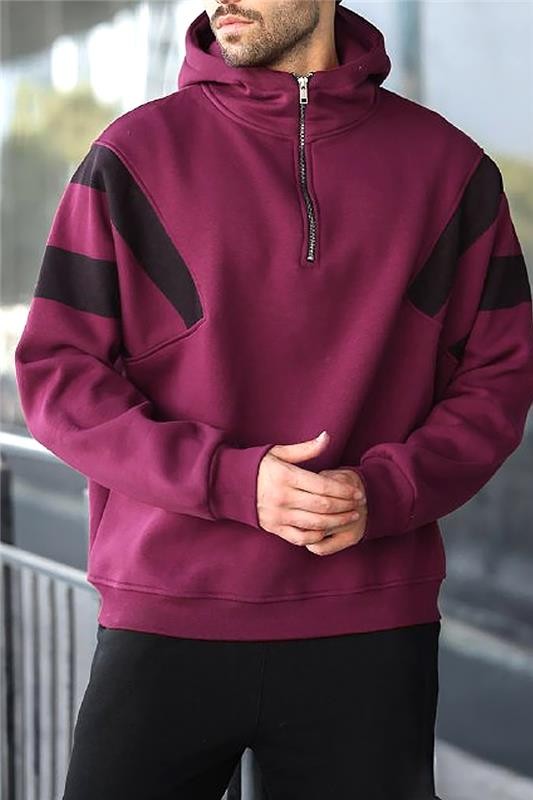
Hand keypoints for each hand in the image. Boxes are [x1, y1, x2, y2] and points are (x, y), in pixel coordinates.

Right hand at [257, 431, 365, 547]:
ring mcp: (278, 515)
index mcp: (286, 477)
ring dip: (337, 521)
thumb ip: (306, 449)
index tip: (357, 492)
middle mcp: (282, 498)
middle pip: (323, 506)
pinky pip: (300, 537)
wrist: (230, 484)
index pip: (323, 486)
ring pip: (315, 523)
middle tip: (359, 505)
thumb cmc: (259, 465)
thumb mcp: (280, 452)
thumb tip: (327, 436)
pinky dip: (317, 536)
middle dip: (345, 506)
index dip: (344, 491)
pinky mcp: (274, 528)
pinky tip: (328, 529)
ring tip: (351, 517)